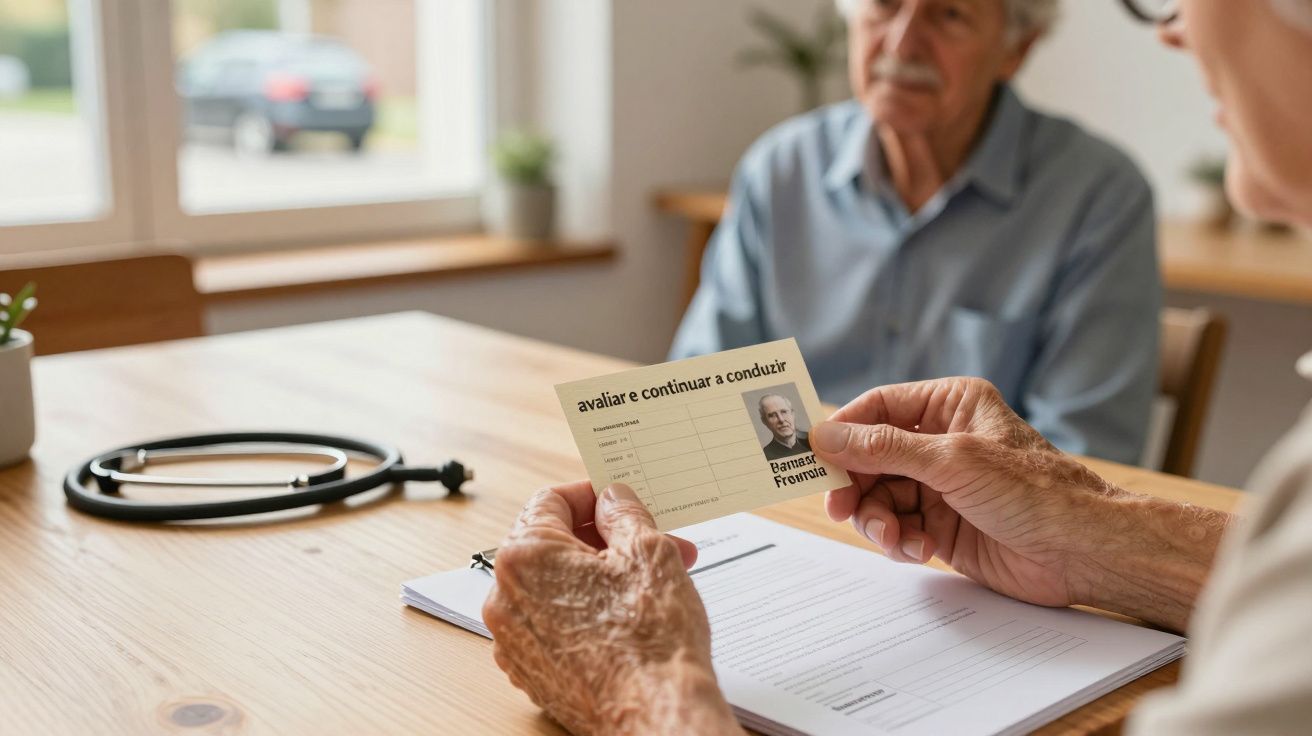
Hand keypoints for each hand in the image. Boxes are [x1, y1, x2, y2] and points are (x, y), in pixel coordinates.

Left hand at [482, 481, 740, 735]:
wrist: (656, 715)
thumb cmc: (650, 641)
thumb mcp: (648, 551)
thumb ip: (623, 512)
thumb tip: (611, 500)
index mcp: (524, 557)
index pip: (551, 500)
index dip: (593, 494)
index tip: (619, 500)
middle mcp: (506, 599)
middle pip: (552, 545)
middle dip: (605, 540)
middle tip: (651, 542)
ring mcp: (515, 642)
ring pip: (555, 588)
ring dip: (599, 577)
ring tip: (649, 583)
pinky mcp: (532, 674)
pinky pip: (553, 626)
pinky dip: (586, 614)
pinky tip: (628, 619)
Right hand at [811, 378, 1227, 629]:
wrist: (1082, 553)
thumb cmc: (1037, 493)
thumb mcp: (952, 461)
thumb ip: (883, 448)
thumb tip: (826, 435)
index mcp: (950, 406)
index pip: (878, 407)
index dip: (844, 430)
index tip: (813, 454)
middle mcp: (942, 442)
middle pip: (870, 457)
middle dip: (855, 485)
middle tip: (839, 507)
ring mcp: (941, 486)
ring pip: (879, 496)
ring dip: (878, 519)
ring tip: (894, 537)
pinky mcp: (942, 526)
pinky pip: (898, 528)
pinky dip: (898, 541)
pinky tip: (918, 550)